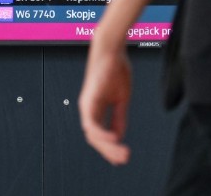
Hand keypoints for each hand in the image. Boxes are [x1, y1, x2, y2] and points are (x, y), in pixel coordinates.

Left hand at [79, 40, 132, 164]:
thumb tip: (119, 136)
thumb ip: (119, 117)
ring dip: (107, 147)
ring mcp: (86, 104)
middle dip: (109, 152)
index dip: (109, 149)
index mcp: (96, 109)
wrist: (112, 50)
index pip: (99, 135)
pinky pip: (91, 122)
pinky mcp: (88, 98)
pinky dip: (102, 133)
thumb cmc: (116, 70)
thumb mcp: (121, 99)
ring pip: (92, 134)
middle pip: (94, 138)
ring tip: (122, 153)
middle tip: (124, 160)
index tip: (122, 158)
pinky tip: (115, 139)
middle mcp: (88, 108)